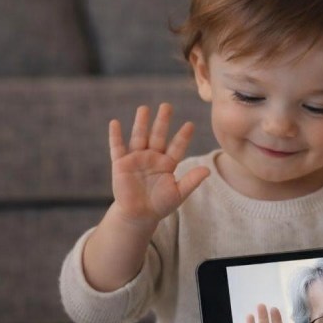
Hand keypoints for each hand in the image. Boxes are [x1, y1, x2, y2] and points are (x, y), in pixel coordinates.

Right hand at [109, 103, 208, 225]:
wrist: (139, 215)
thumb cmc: (160, 204)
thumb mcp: (179, 193)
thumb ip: (191, 181)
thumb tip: (208, 170)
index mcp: (167, 163)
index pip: (177, 146)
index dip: (183, 137)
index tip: (190, 125)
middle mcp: (152, 157)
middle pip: (158, 136)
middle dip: (162, 121)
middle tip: (167, 106)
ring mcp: (136, 159)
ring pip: (139, 137)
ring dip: (141, 123)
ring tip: (144, 108)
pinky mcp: (121, 165)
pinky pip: (117, 148)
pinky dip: (115, 136)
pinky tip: (115, 123)